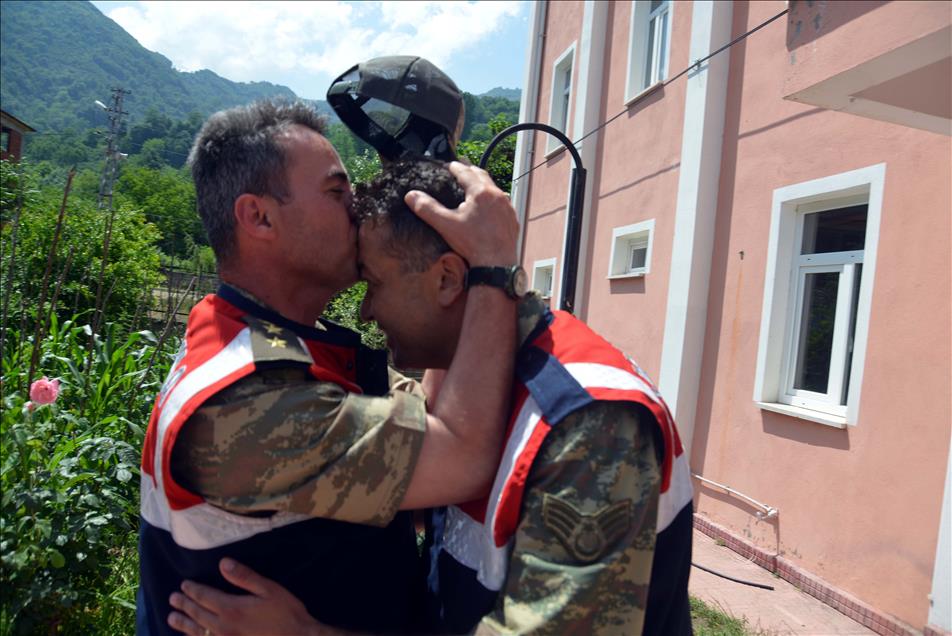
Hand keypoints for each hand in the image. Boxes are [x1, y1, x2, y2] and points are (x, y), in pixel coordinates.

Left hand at [167, 558, 324, 635]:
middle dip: (184, 605)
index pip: (205, 597)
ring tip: (171, 618)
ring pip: (197, 632)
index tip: (183, 584)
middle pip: (197, 614)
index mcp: (231, 609)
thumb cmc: (286, 613)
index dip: (193, 590)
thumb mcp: (269, 589)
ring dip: (183, 624)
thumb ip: (244, 577)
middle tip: (173, 598)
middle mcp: (222, 627)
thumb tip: (223, 563)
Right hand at [405, 161, 518, 266]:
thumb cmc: (473, 244)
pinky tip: (489, 205)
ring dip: (483, 183)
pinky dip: (493, 199)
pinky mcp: (511, 218)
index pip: (465, 172)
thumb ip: (428, 209)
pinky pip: (502, 202)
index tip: (449, 165)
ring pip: (494, 188)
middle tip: (462, 167)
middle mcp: (497, 196)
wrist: (496, 264)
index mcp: (480, 193)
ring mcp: (507, 207)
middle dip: (470, 170)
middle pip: (482, 175)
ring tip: (475, 184)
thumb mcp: (446, 225)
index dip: (455, 167)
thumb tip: (412, 196)